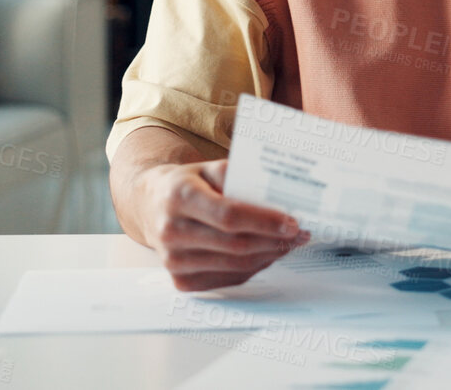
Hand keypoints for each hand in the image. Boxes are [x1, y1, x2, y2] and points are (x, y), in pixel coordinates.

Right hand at [135, 159, 310, 290]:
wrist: (151, 204)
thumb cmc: (187, 184)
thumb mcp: (208, 168)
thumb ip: (240, 178)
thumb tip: (280, 196)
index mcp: (179, 196)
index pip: (228, 215)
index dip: (264, 221)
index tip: (291, 222)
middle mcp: (171, 231)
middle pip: (235, 244)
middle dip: (274, 241)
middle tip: (300, 234)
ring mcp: (173, 260)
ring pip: (235, 265)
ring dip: (269, 256)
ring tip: (289, 244)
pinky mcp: (180, 280)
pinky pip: (227, 279)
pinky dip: (253, 268)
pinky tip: (267, 255)